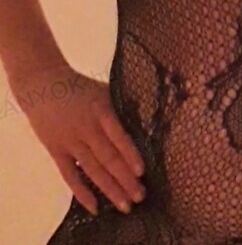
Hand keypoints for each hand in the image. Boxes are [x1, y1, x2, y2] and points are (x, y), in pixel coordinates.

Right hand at [9, 64, 146, 215]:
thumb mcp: (106, 91)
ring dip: (110, 189)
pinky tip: (95, 206)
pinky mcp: (57, 151)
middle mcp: (87, 129)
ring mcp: (71, 142)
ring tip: (125, 205)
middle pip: (108, 158)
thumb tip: (147, 123)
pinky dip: (82, 192)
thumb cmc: (82, 87)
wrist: (44, 85)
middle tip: (141, 196)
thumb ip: (123, 107)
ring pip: (92, 170)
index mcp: (102, 111)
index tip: (141, 171)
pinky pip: (70, 175)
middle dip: (125, 179)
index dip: (130, 154)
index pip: (118, 136)